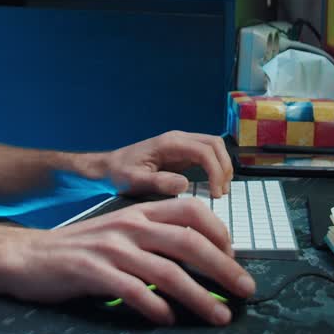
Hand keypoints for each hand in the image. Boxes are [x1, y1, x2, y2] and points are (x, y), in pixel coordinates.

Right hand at [0, 197, 254, 324]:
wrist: (25, 255)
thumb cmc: (77, 249)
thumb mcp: (119, 232)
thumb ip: (152, 238)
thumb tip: (194, 256)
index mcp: (139, 212)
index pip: (192, 211)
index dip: (220, 233)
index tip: (235, 257)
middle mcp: (129, 225)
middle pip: (188, 241)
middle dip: (223, 267)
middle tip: (245, 289)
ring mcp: (111, 248)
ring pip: (167, 271)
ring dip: (199, 295)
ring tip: (219, 314)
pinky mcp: (92, 271)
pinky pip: (132, 291)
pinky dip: (155, 307)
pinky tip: (167, 320)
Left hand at [102, 131, 232, 197]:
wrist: (109, 168)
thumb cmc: (119, 173)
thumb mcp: (135, 181)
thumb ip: (159, 182)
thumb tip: (185, 183)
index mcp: (168, 143)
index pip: (204, 151)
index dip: (216, 171)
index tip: (216, 194)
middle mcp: (178, 140)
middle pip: (215, 144)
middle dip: (224, 167)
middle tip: (221, 192)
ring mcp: (181, 145)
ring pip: (214, 148)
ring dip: (222, 167)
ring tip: (220, 190)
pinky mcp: (182, 154)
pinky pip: (206, 156)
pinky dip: (215, 168)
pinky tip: (213, 185)